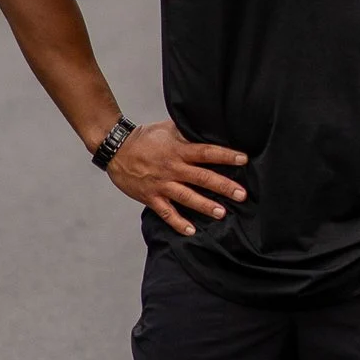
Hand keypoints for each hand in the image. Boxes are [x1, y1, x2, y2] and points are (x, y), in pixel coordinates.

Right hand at [100, 119, 248, 235]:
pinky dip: (178, 223)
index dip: (225, 156)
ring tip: (222, 213)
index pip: (206, 152)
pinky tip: (191, 231)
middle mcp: (172, 168)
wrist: (116, 149)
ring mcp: (161, 184)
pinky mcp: (151, 197)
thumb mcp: (167, 129)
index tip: (243, 160)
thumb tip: (209, 128)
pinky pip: (166, 212)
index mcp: (178, 150)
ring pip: (186, 197)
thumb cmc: (144, 138)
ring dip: (205, 206)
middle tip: (242, 194)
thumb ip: (187, 131)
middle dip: (223, 186)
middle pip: (201, 177)